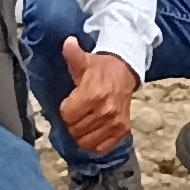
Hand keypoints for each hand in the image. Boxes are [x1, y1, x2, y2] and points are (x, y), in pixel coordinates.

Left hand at [55, 36, 139, 152]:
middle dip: (71, 123)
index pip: (67, 115)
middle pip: (75, 130)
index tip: (70, 104)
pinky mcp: (122, 131)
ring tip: (83, 123)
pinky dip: (94, 143)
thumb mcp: (85, 61)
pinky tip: (93, 132)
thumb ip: (73, 54)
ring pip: (86, 141)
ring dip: (81, 135)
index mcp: (93, 94)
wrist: (124, 73)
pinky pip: (101, 147)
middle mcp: (105, 111)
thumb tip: (68, 42)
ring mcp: (115, 123)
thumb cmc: (100, 68)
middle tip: (77, 114)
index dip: (65, 110)